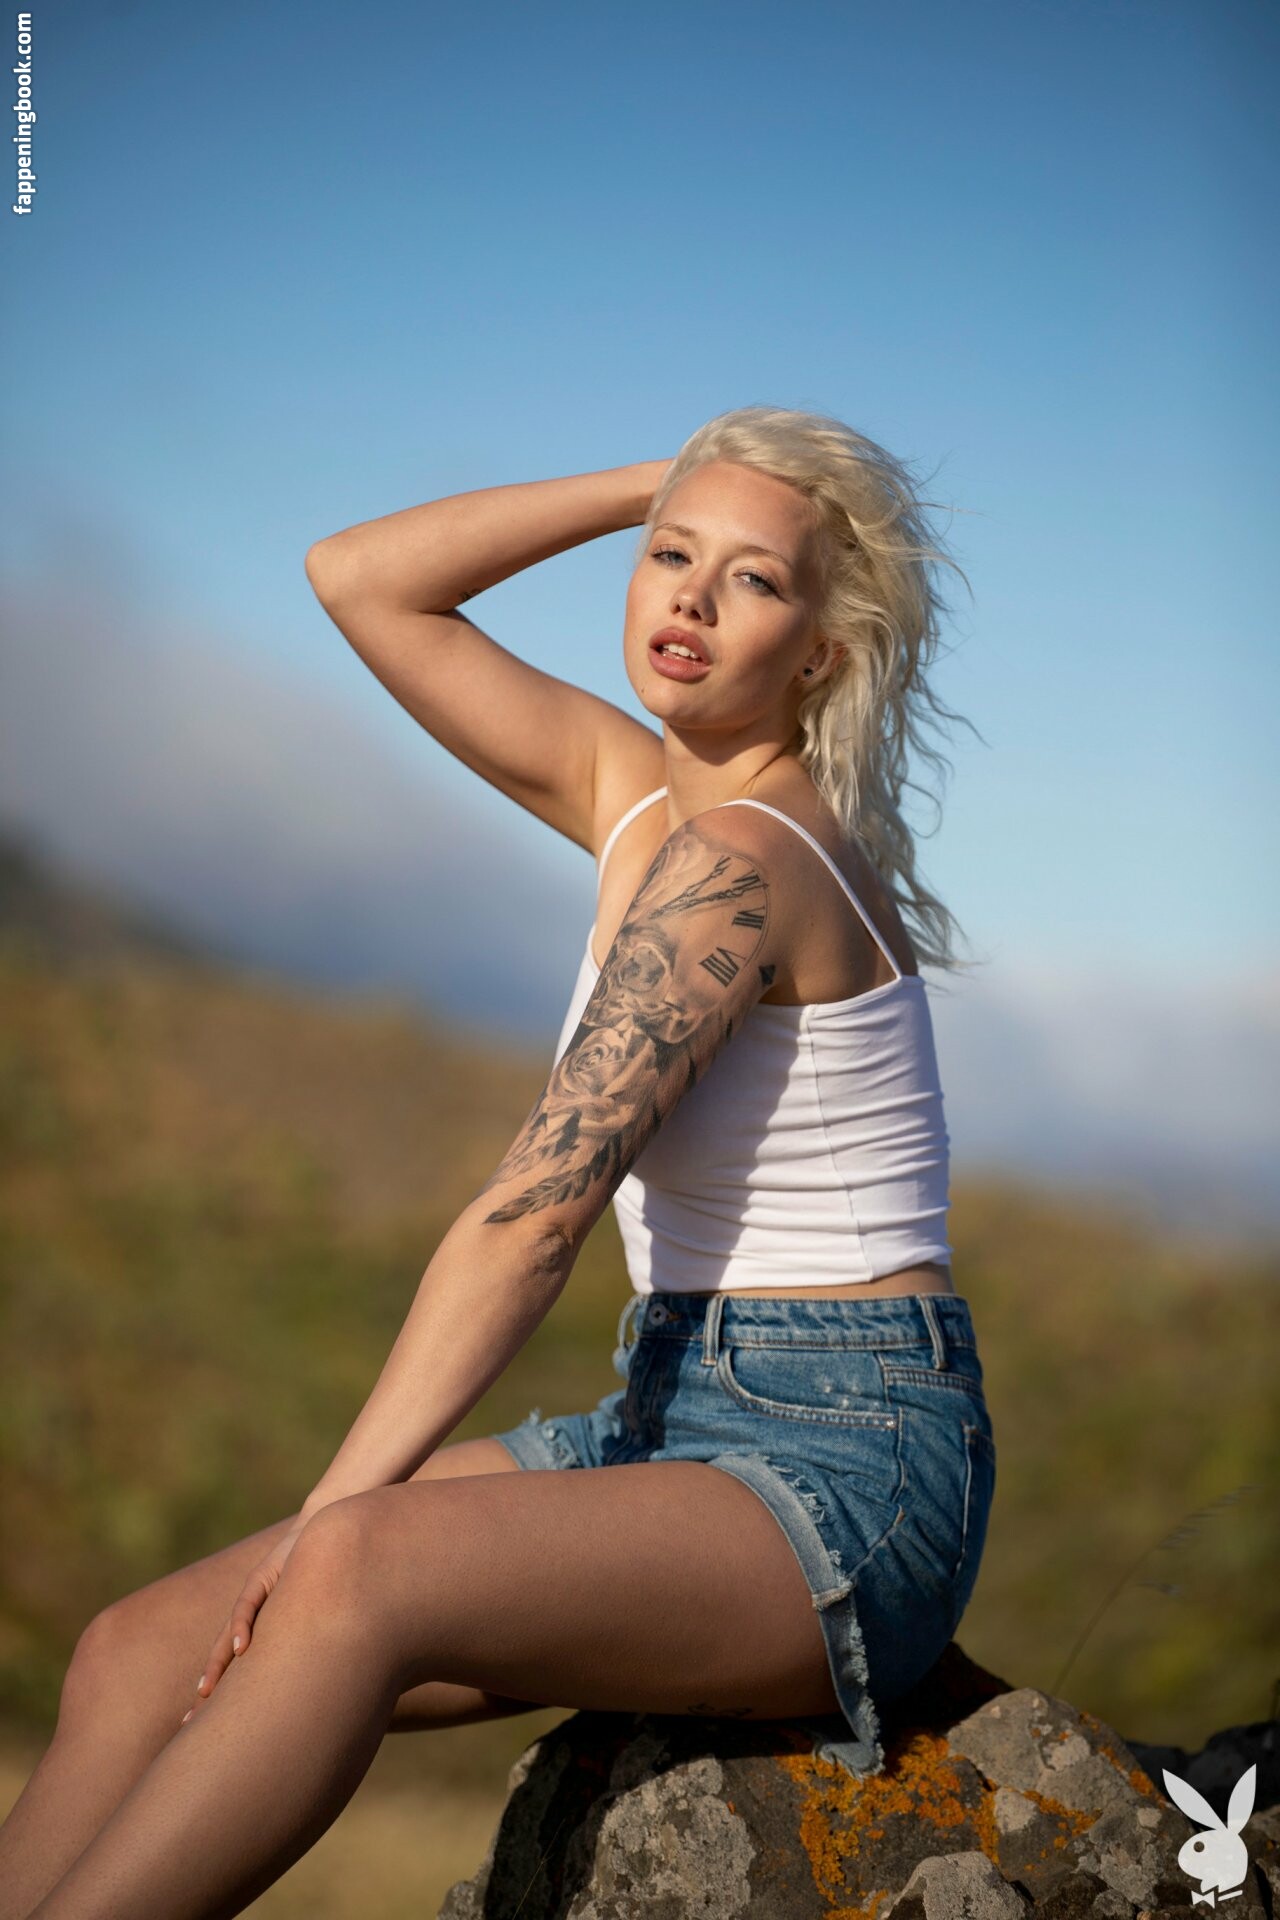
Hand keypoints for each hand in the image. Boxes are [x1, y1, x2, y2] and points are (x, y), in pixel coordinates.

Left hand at [181, 1514, 310, 1725]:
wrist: (324, 1530)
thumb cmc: (328, 1574)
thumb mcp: (320, 1611)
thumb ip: (315, 1639)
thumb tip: (332, 1677)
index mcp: (265, 1627)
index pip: (237, 1665)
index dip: (222, 1694)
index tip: (205, 1730)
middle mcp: (253, 1615)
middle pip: (222, 1658)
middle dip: (208, 1690)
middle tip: (187, 1726)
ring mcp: (255, 1597)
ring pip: (227, 1637)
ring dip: (216, 1665)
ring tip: (204, 1693)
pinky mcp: (262, 1577)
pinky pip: (248, 1606)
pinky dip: (243, 1627)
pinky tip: (241, 1648)